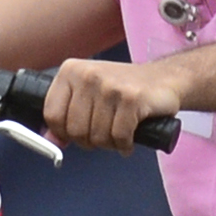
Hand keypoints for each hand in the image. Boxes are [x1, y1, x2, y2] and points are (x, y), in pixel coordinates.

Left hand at [38, 57, 179, 151]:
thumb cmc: (126, 87)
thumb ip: (67, 115)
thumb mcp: (89, 95)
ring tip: (119, 132)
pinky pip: (120, 137)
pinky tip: (130, 138)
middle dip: (90, 141)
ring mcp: (110, 86)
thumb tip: (50, 140)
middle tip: (104, 134)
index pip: (52, 115)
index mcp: (71, 71)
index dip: (64, 133)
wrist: (165, 79)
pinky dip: (126, 145)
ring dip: (110, 144)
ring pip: (98, 137)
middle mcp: (88, 75)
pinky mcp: (131, 99)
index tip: (77, 134)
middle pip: (75, 131)